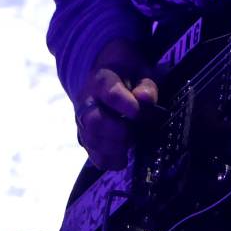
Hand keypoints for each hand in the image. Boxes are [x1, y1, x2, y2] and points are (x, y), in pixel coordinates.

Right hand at [76, 40, 158, 169]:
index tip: (139, 114)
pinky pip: (92, 153)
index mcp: (102, 80)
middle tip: (134, 135)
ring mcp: (83, 120)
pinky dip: (108, 160)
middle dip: (117, 133)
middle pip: (94, 121)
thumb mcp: (141, 70)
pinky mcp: (85, 136)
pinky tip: (122, 159)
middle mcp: (87, 101)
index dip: (126, 106)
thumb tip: (144, 98)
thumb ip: (146, 85)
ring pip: (90, 139)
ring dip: (113, 149)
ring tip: (130, 147)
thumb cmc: (128, 73)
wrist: (106, 71)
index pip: (111, 94)